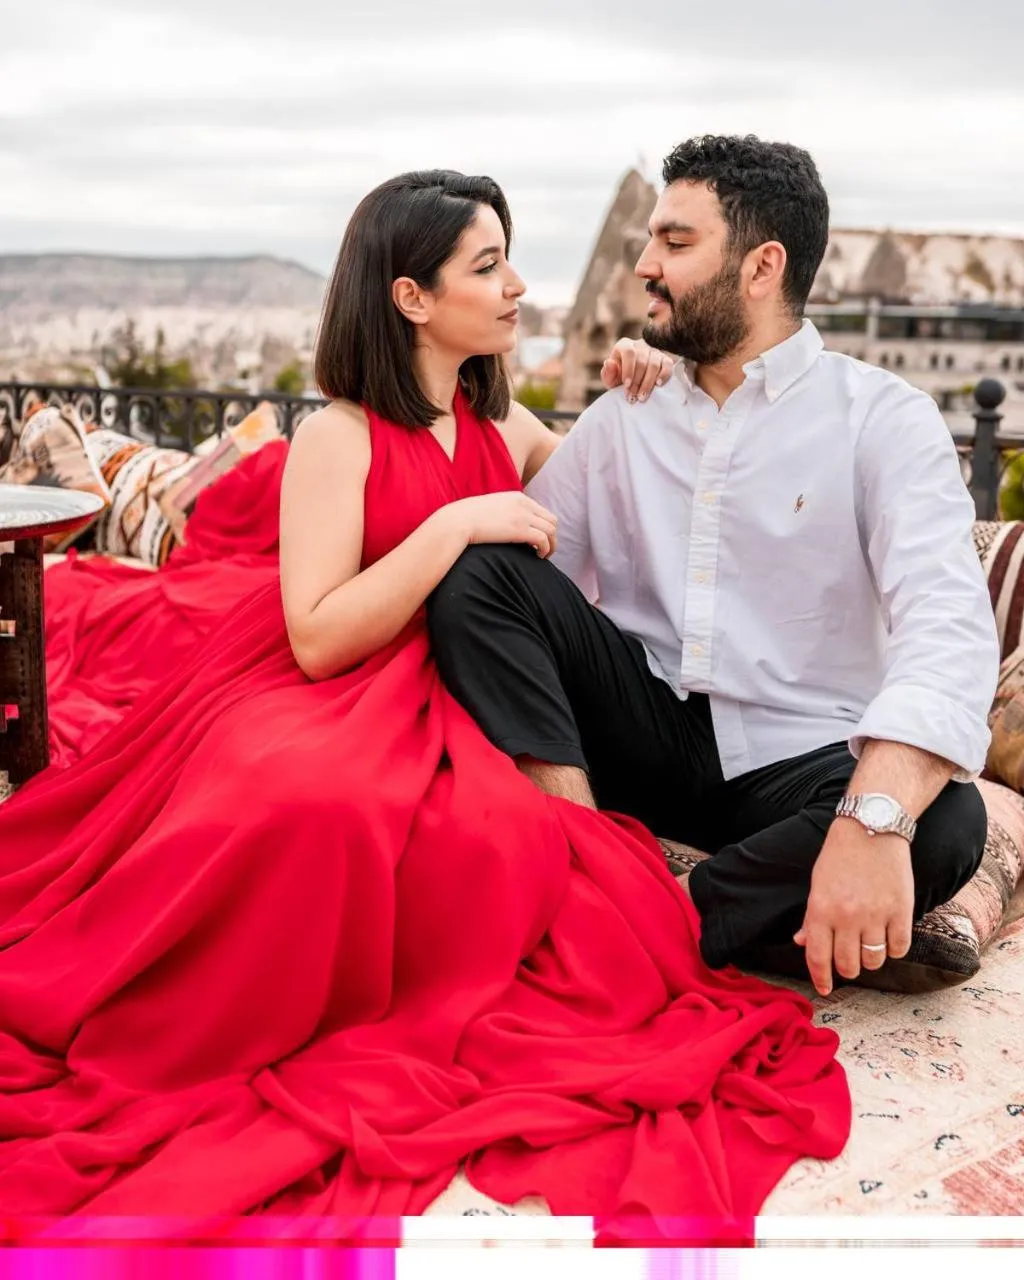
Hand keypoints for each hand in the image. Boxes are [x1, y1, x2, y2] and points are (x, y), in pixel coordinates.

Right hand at [441, 491, 557, 557]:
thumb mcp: (488, 509)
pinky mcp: (520, 529)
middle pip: (552, 520)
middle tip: (544, 550)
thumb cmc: (466, 519)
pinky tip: (538, 557)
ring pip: (551, 531)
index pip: (542, 511)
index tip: (539, 541)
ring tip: (543, 556)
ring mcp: (522, 516)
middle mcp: (523, 504)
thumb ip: (501, 513)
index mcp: (517, 497)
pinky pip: (543, 540)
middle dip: (552, 536)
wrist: (456, 521)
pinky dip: (545, 550)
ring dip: (551, 545)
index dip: (544, 528)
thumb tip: (502, 525)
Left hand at [601, 338, 675, 402]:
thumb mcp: (610, 377)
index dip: (628, 369)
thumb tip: (609, 363)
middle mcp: (640, 345)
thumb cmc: (619, 378)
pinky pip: (667, 364)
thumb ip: (608, 372)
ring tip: (642, 397)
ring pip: (654, 364)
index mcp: (624, 346)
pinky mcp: (664, 359)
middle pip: (642, 361)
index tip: (627, 385)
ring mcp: (654, 351)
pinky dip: (664, 374)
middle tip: (632, 397)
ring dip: (648, 382)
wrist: (632, 381)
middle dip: (637, 382)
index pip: (629, 352)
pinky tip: (659, 384)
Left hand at [794, 818, 914, 995]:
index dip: (820, 978)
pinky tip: (889, 938)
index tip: (825, 989)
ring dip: (870, 959)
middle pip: (848, 965)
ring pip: (874, 961)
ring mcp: (875, 915)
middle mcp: (847, 916)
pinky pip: (899, 948)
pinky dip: (894, 949)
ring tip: (869, 945)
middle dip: (848, 968)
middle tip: (850, 960)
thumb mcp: (818, 884)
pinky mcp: (901, 911)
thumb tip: (802, 943)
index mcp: (821, 909)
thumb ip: (812, 917)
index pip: (818, 957)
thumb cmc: (840, 856)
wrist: (872, 829)